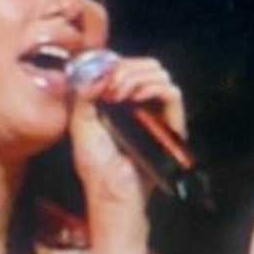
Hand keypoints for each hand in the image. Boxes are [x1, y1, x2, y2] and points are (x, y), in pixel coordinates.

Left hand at [69, 56, 185, 246]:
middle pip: (146, 65)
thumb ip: (84, 94)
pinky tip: (134, 97)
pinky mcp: (172, 124)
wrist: (111, 190)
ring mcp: (159, 112)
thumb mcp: (81, 123)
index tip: (98, 76)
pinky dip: (153, 87)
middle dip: (125, 67)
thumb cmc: (96, 164)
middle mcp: (143, 103)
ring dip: (136, 75)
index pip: (128, 66)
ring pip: (159, 73)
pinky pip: (172, 92)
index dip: (115, 63)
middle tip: (108, 86)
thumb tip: (98, 70)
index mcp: (122, 101)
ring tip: (117, 94)